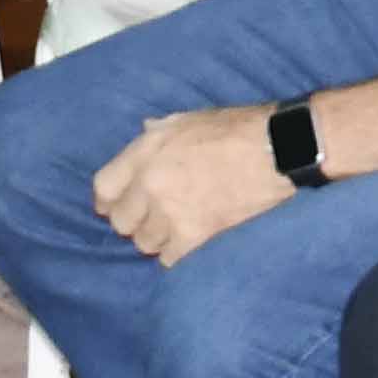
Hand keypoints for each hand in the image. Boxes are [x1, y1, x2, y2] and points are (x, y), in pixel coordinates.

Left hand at [91, 104, 293, 267]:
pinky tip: (186, 241)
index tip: (119, 204)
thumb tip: (142, 134)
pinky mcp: (194, 235)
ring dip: (156, 238)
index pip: (102, 188)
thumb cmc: (234, 128)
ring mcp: (170, 212)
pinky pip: (167, 258)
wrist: (275, 150)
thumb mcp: (187, 119)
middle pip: (121, 222)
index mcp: (146, 152)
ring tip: (172, 229)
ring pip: (144, 242)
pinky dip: (175, 253)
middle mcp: (150, 184)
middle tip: (152, 216)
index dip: (109, 200)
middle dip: (134, 220)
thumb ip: (158, 132)